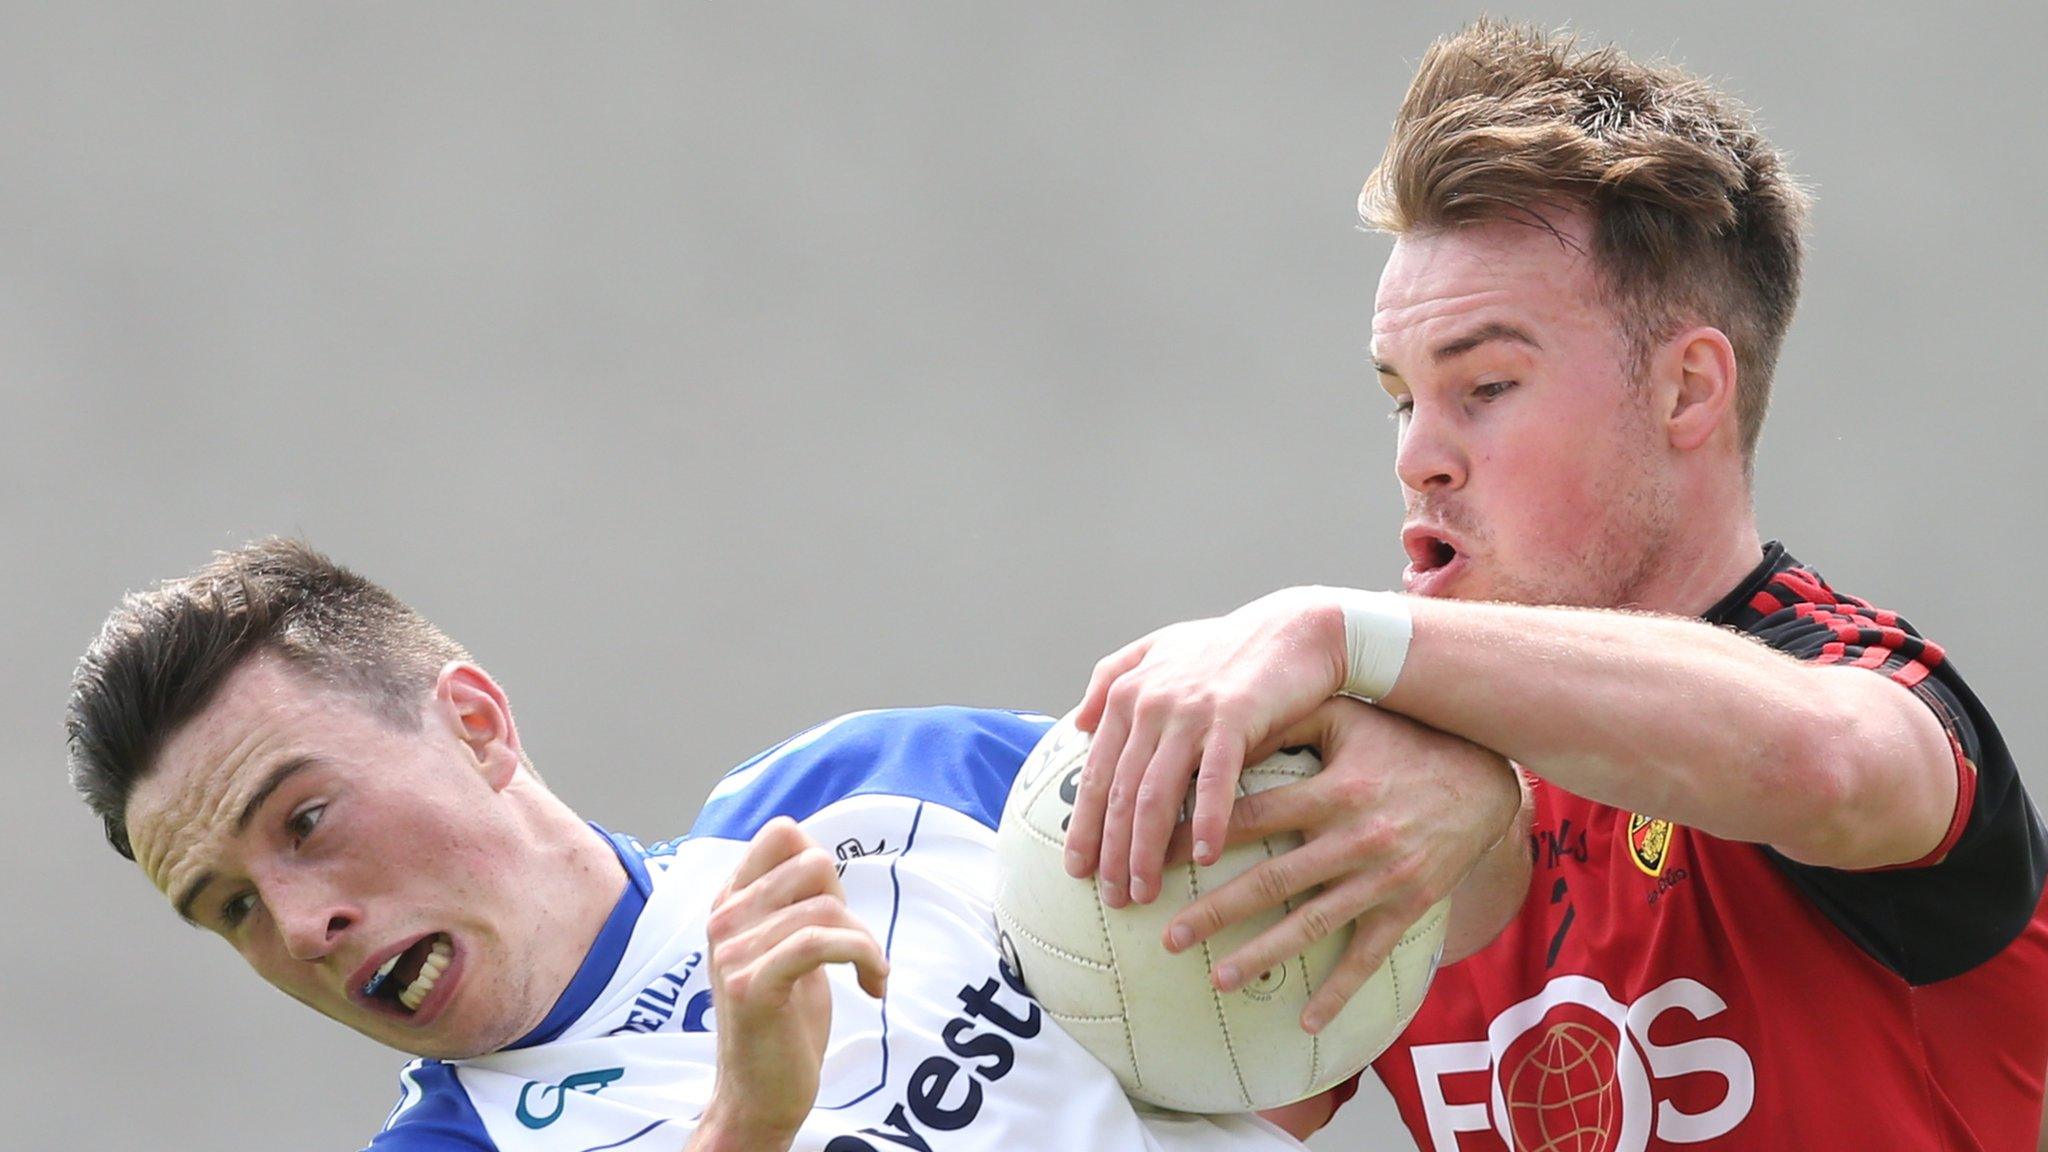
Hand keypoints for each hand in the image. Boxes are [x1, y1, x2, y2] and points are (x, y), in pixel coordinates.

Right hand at [692, 817, 888, 1151]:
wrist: (757, 1095)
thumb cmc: (782, 1020)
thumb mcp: (783, 946)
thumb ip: (791, 902)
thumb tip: (819, 856)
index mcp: (729, 902)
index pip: (781, 833)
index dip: (822, 863)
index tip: (832, 909)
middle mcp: (723, 919)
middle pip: (813, 862)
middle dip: (848, 903)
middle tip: (850, 946)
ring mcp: (732, 952)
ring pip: (827, 908)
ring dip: (866, 942)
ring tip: (870, 972)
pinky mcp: (753, 986)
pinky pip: (820, 942)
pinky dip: (864, 958)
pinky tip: (873, 985)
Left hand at [1063, 587, 1349, 905]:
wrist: (1293, 628)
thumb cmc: (1228, 647)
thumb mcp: (1161, 650)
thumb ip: (1112, 677)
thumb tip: (1078, 722)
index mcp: (1127, 694)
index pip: (1096, 773)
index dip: (1084, 825)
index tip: (1076, 869)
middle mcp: (1149, 703)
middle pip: (1119, 792)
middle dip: (1110, 851)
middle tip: (1111, 896)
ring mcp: (1188, 710)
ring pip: (1155, 794)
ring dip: (1146, 850)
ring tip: (1144, 891)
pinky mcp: (1232, 716)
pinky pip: (1213, 780)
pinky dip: (1205, 820)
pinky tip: (1203, 856)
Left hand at [1162, 698, 1518, 1032]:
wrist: (1484, 777)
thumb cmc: (1402, 740)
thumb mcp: (1345, 718)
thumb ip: (1285, 722)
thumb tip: (1222, 736)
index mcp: (1331, 791)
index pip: (1247, 818)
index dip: (1199, 839)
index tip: (1154, 860)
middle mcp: (1354, 838)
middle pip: (1270, 881)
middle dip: (1215, 912)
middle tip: (1167, 937)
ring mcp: (1383, 878)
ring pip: (1312, 924)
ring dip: (1262, 955)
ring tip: (1216, 978)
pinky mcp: (1409, 907)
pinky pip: (1369, 956)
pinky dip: (1339, 991)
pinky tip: (1306, 1020)